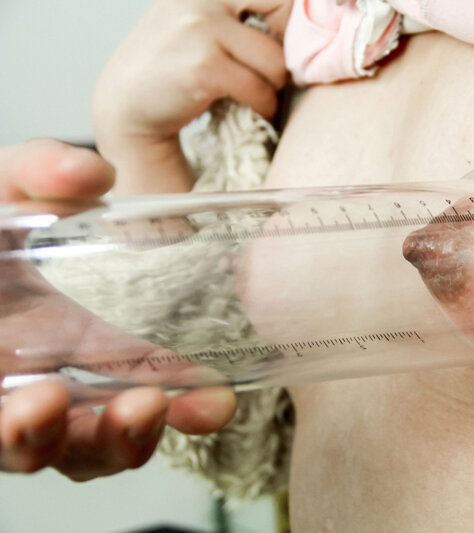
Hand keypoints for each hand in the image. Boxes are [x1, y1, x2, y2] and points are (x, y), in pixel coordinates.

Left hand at [0, 140, 235, 478]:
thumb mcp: (11, 191)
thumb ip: (43, 171)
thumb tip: (92, 173)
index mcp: (89, 337)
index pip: (156, 387)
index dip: (194, 404)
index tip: (220, 399)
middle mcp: (61, 380)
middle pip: (114, 436)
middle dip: (139, 434)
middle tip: (153, 405)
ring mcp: (22, 403)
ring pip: (64, 453)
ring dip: (81, 442)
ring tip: (56, 402)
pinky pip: (8, 445)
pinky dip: (22, 436)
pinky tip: (23, 410)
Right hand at [93, 0, 290, 194]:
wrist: (127, 103)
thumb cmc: (177, 63)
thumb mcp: (204, 19)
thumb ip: (242, 10)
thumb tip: (307, 16)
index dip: (291, 18)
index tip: (283, 43)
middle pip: (284, 8)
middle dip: (290, 46)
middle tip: (277, 69)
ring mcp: (201, 27)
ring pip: (276, 60)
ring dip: (276, 85)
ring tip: (260, 92)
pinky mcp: (203, 66)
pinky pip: (260, 88)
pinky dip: (265, 105)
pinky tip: (254, 108)